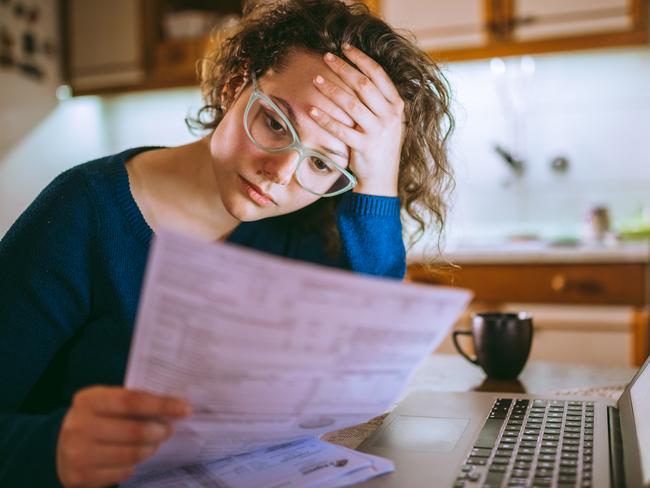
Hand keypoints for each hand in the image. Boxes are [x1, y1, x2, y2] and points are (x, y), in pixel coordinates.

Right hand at [56, 386, 190, 487]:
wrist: (58, 447)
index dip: (162, 405)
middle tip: (169, 430)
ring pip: (132, 454)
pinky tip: (133, 458)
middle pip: (136, 431)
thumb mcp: (107, 403)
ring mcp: (78, 454)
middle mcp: (80, 426)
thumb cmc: (96, 419)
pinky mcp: (81, 477)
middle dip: (160, 431)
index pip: (133, 401)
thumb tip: (175, 407)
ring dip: (151, 448)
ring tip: (154, 443)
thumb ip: (135, 402)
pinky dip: (134, 465)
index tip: (184, 409)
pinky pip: (123, 472)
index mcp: (89, 400)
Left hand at [310, 45, 404, 196]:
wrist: (382, 179)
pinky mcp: (364, 147)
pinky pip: (341, 129)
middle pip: (363, 85)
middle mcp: (390, 117)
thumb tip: (358, 74)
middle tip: (326, 57)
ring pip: (351, 104)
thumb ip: (379, 100)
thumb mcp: (388, 121)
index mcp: (397, 106)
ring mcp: (378, 132)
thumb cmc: (380, 146)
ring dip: (331, 90)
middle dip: (343, 68)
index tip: (345, 48)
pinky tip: (312, 110)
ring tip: (316, 79)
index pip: (378, 75)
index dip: (361, 59)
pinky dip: (325, 119)